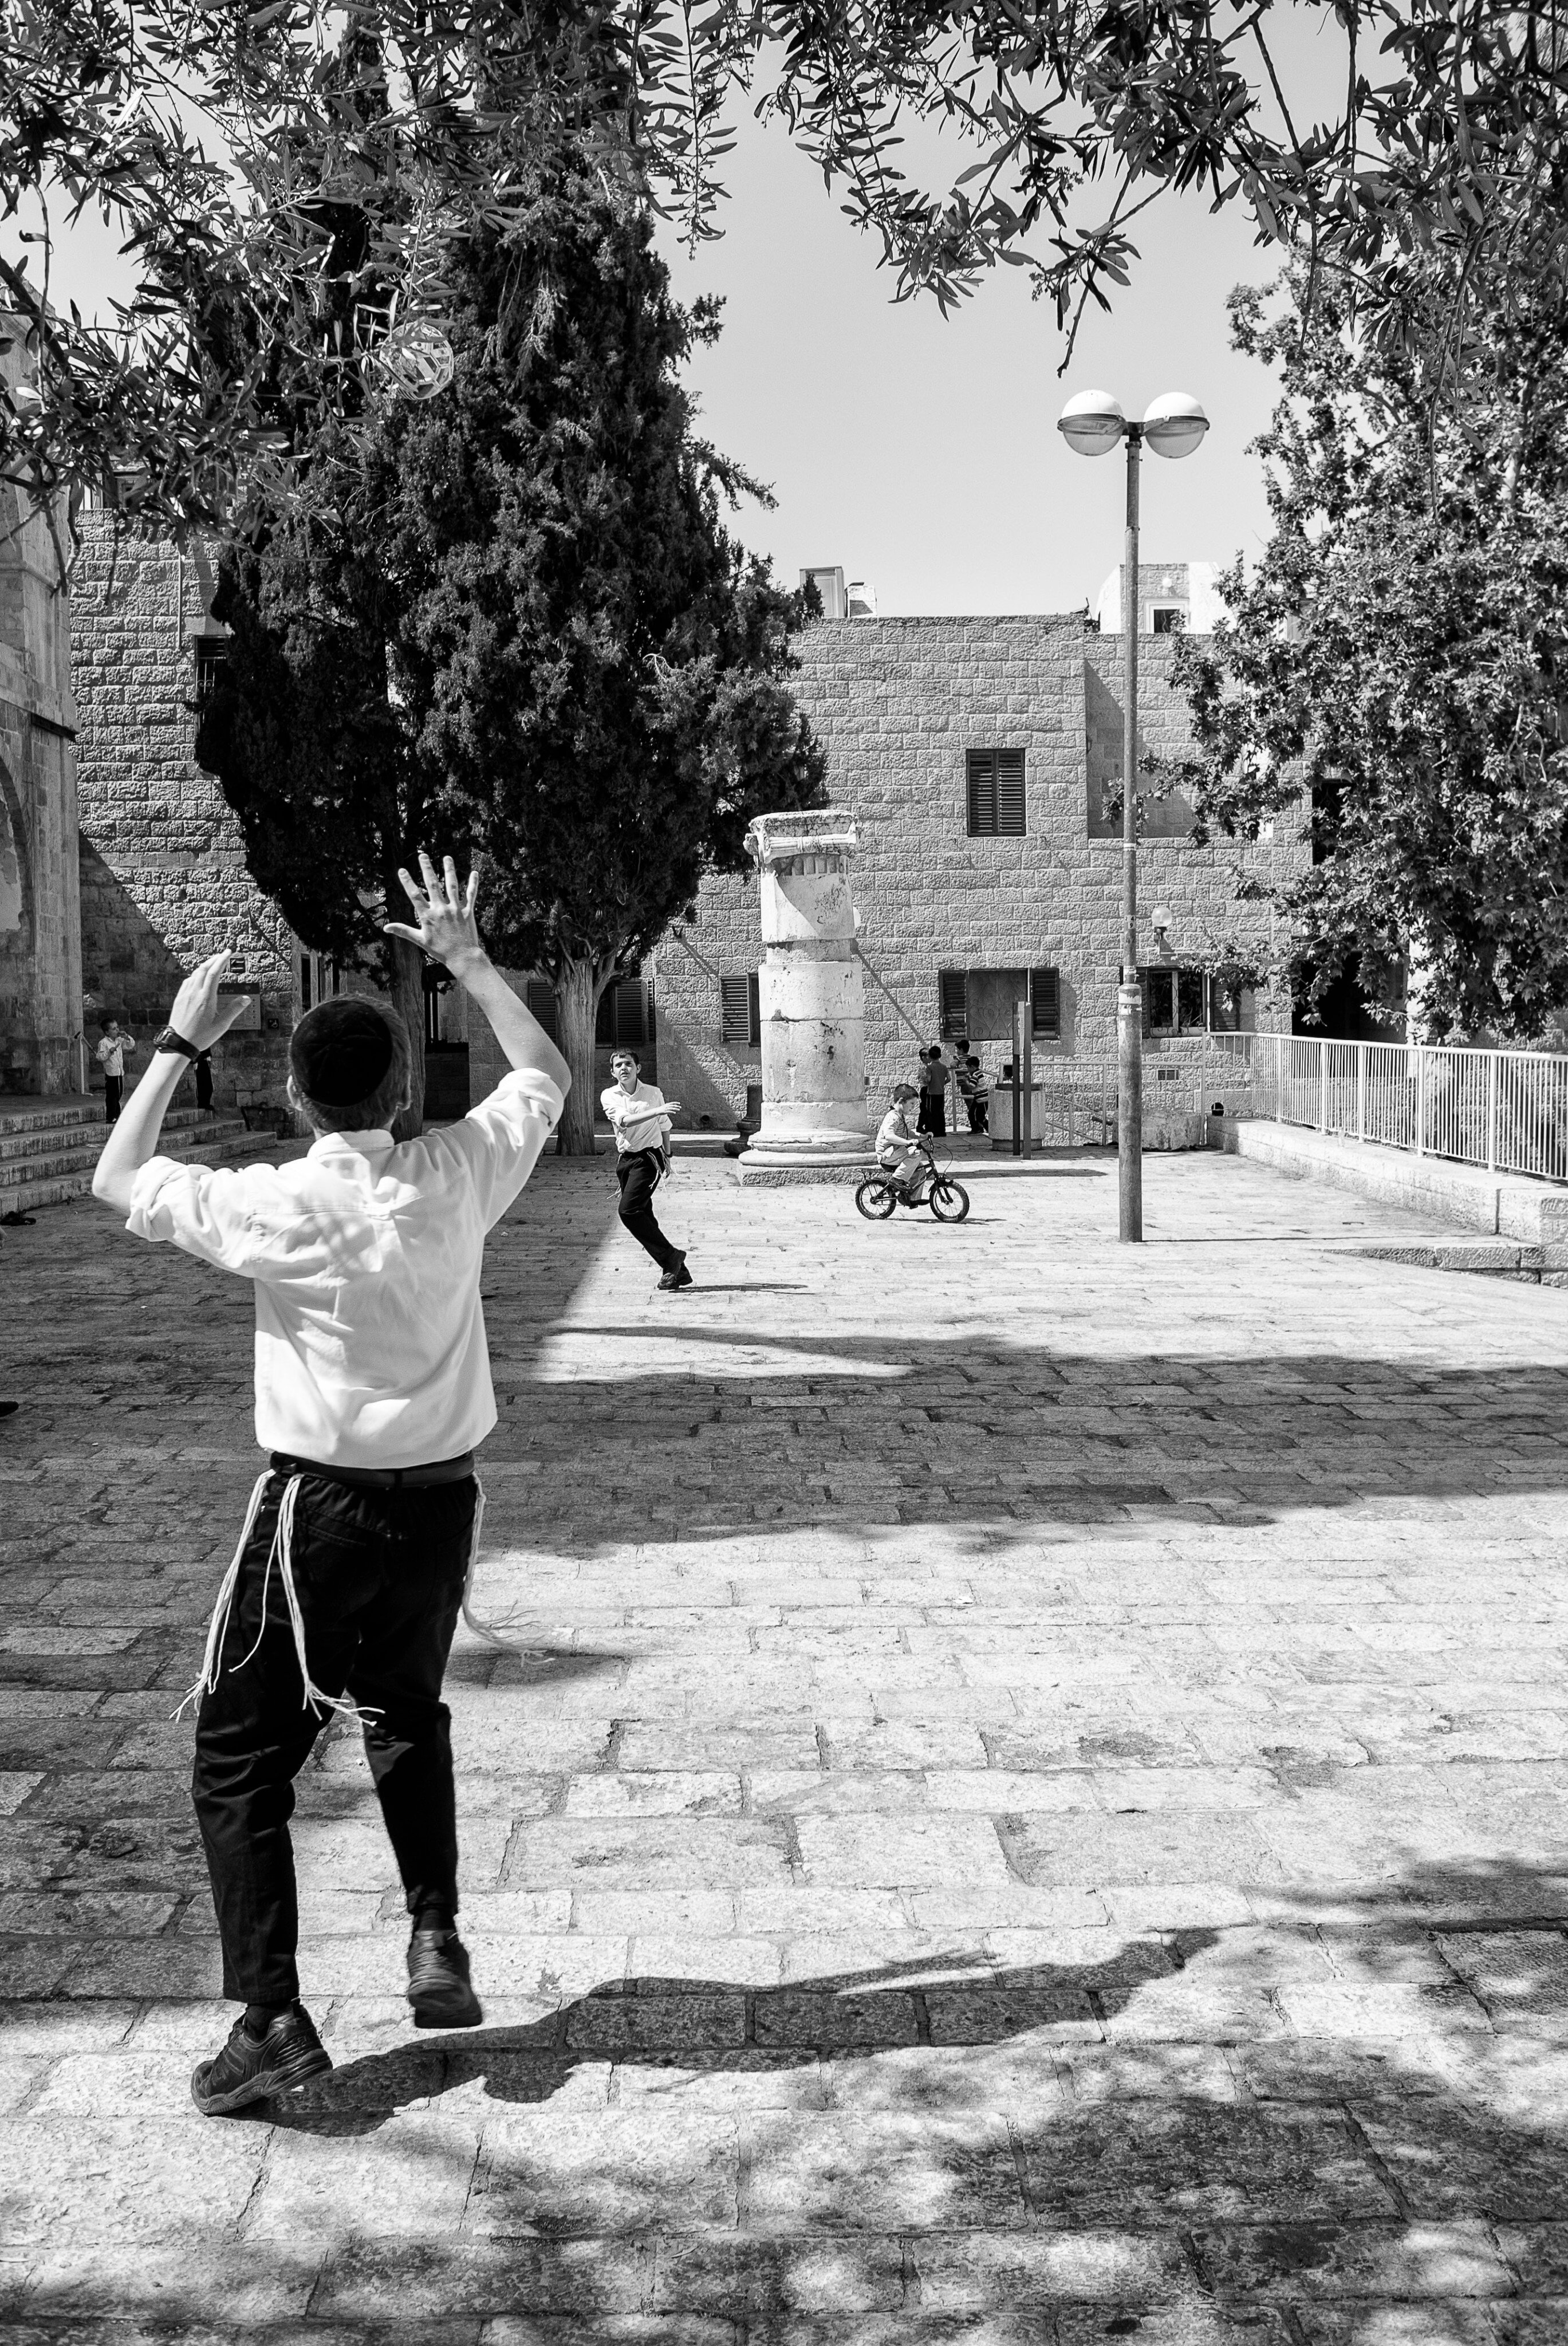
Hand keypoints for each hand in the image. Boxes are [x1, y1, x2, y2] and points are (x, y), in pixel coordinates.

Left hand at [167, 951, 249, 1051]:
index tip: (228, 952)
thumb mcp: (221, 1025)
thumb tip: (245, 999)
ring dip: (205, 966)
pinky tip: (198, 977)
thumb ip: (233, 1010)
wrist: (179, 1043)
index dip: (221, 960)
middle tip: (222, 955)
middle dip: (214, 959)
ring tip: (212, 964)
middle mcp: (194, 993)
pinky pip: (188, 981)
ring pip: (194, 973)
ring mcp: (185, 995)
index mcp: (206, 998)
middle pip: (203, 968)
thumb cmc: (200, 1037)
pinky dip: (195, 974)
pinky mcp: (179, 998)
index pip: (214, 972)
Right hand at [384, 850, 483, 969]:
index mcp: (428, 916)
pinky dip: (473, 883)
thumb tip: (385, 928)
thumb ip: (403, 931)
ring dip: (449, 870)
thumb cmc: (440, 950)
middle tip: (422, 855)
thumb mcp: (420, 940)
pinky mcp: (467, 912)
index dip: (407, 882)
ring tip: (447, 857)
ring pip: (452, 885)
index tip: (402, 870)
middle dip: (427, 869)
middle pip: (433, 885)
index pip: (415, 895)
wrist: (462, 957)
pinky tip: (474, 872)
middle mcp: (441, 910)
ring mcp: (455, 909)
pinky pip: (470, 895)